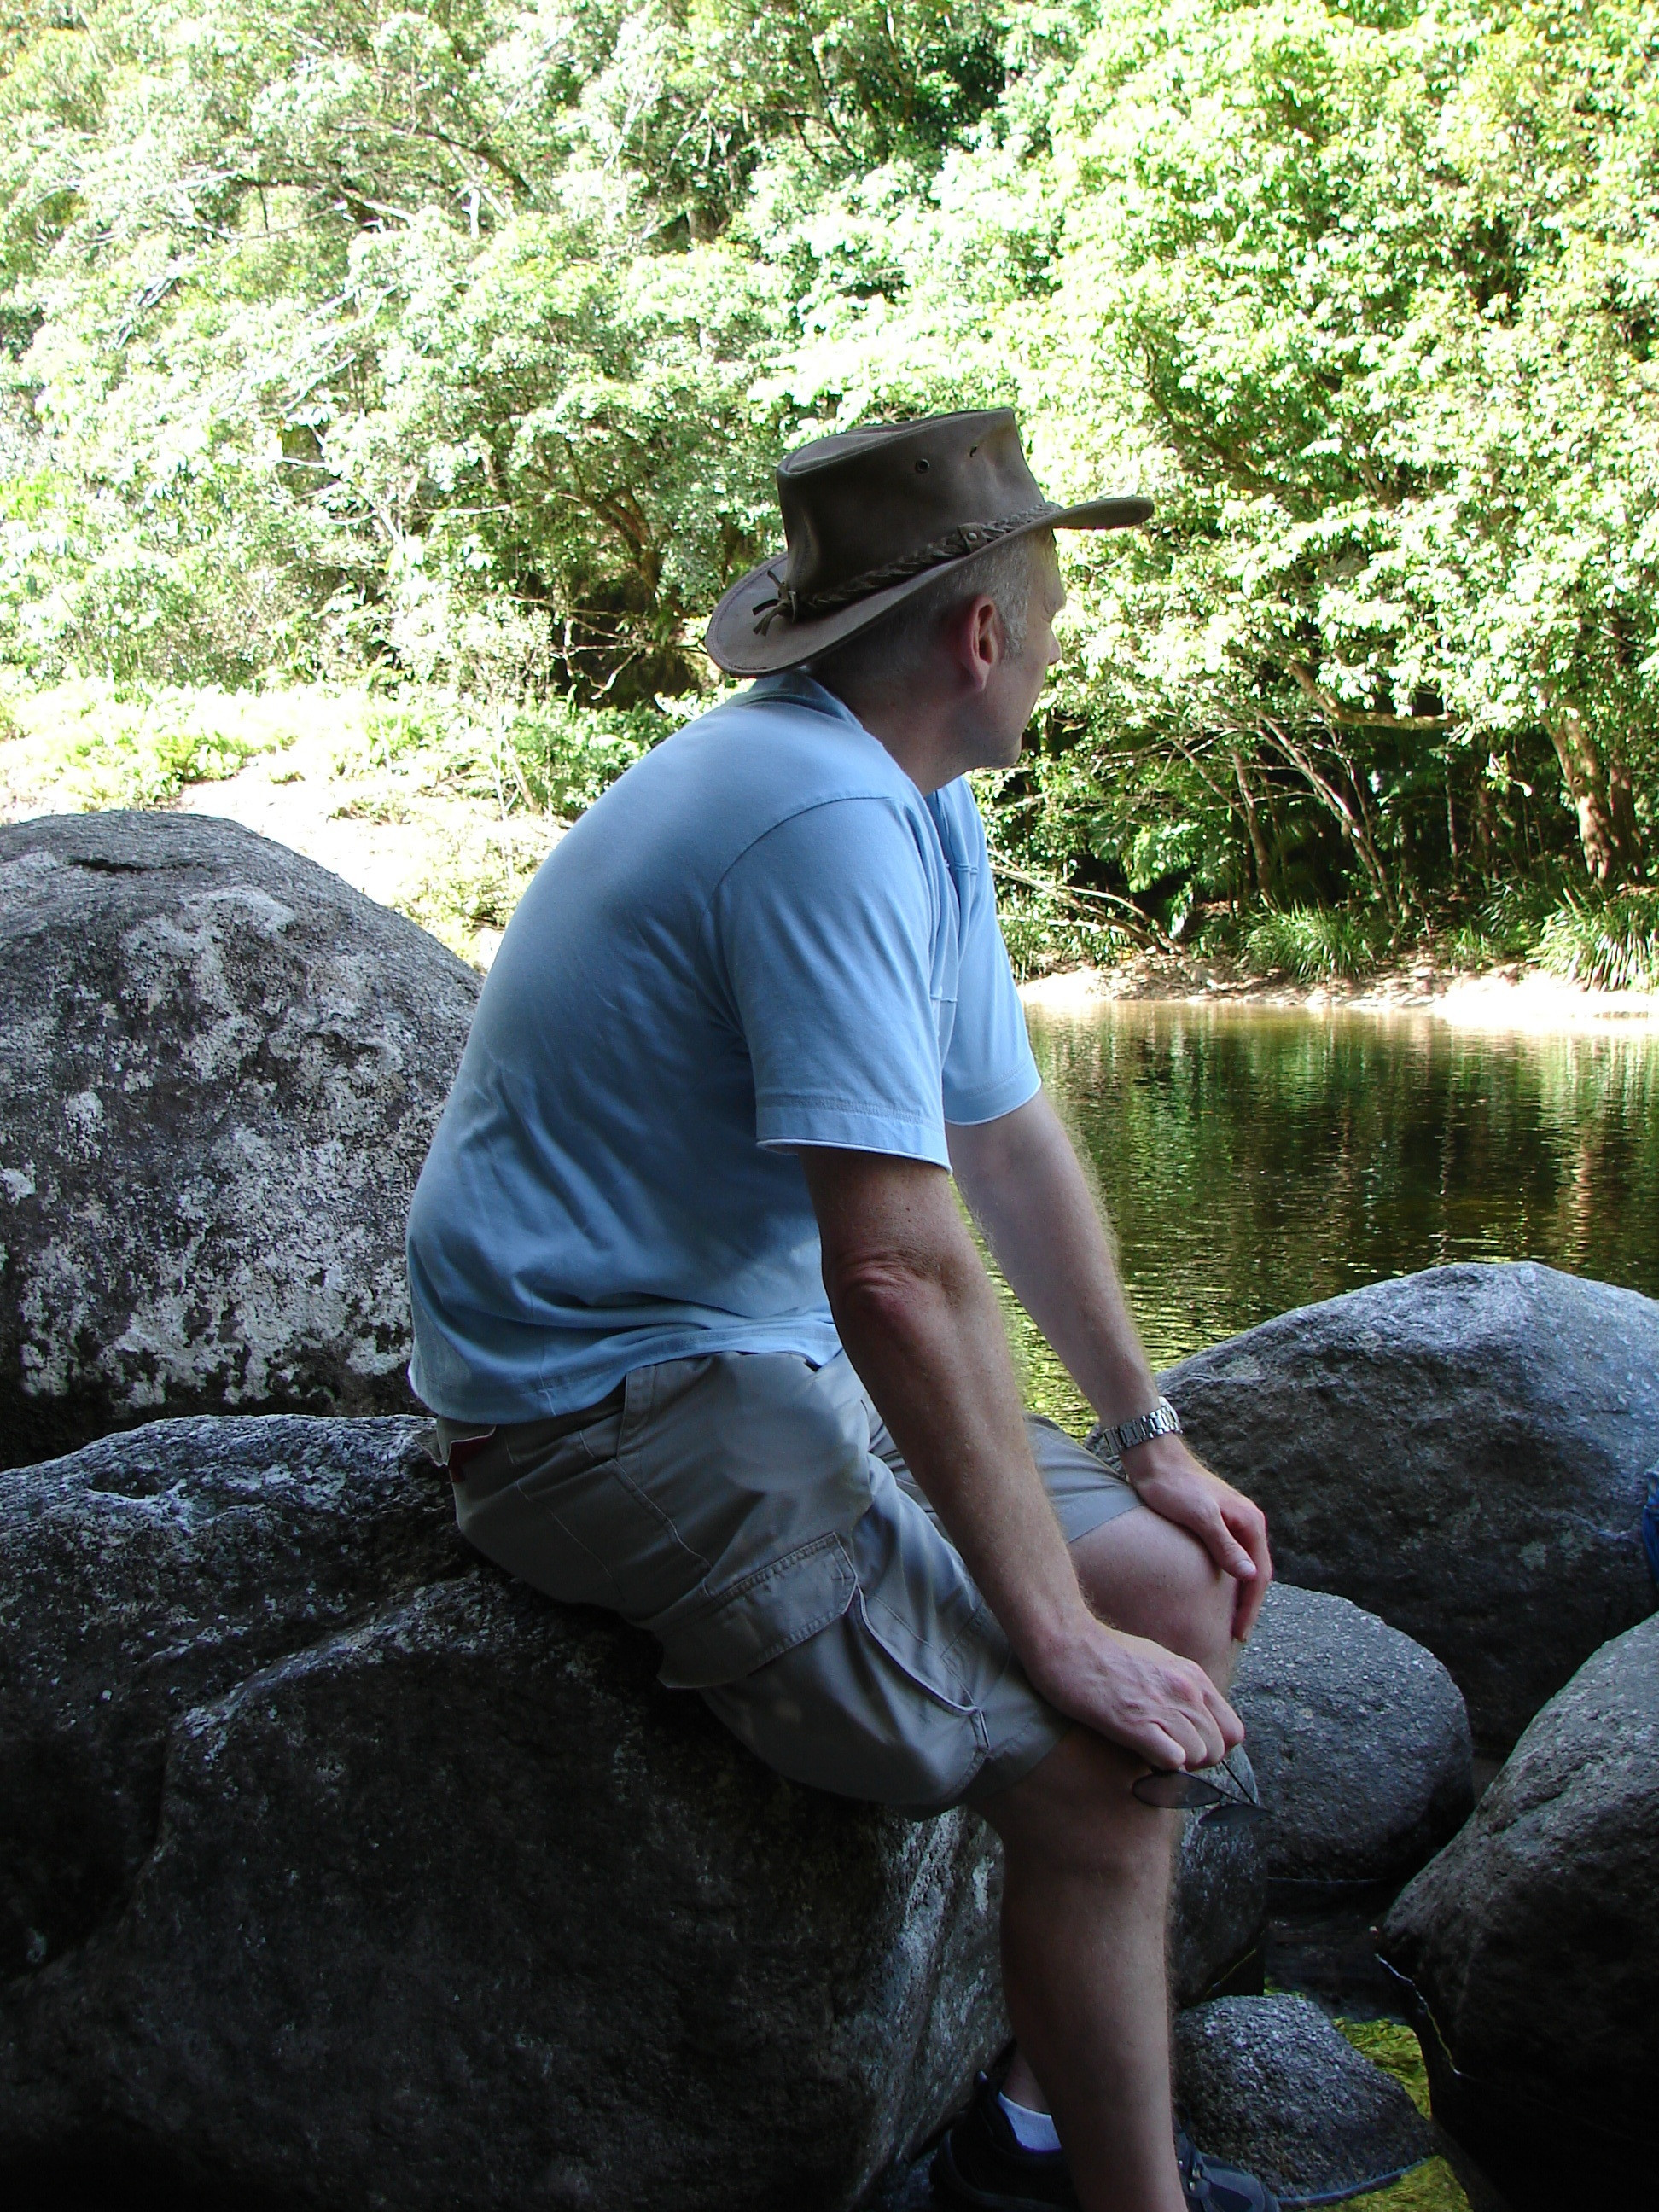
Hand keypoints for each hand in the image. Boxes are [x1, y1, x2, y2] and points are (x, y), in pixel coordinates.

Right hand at [1028, 1617, 1244, 1771]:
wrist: (1067, 1641)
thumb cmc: (1104, 1651)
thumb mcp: (1157, 1660)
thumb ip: (1179, 1687)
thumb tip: (1189, 1718)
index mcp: (1193, 1677)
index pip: (1233, 1732)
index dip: (1214, 1746)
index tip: (1189, 1745)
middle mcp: (1186, 1691)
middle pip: (1218, 1751)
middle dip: (1195, 1760)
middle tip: (1166, 1752)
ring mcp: (1164, 1706)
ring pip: (1198, 1758)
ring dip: (1176, 1764)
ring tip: (1149, 1750)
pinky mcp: (1137, 1723)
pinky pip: (1173, 1761)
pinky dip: (1159, 1766)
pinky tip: (1139, 1751)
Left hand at [1121, 1433, 1272, 1640]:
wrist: (1153, 1459)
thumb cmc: (1174, 1486)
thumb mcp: (1200, 1517)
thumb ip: (1225, 1546)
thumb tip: (1250, 1576)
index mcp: (1250, 1522)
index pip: (1259, 1575)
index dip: (1250, 1607)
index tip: (1239, 1633)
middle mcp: (1247, 1523)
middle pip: (1254, 1573)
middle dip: (1247, 1605)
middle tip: (1234, 1635)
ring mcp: (1232, 1524)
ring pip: (1242, 1567)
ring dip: (1237, 1594)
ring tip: (1226, 1621)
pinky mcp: (1215, 1525)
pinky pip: (1228, 1559)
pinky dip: (1226, 1580)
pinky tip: (1213, 1593)